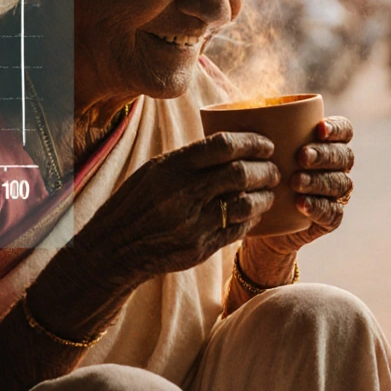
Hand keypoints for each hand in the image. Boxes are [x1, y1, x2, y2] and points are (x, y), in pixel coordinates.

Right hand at [74, 132, 280, 286]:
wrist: (115, 248)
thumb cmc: (135, 203)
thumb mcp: (153, 171)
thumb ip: (188, 159)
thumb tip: (228, 146)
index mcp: (171, 167)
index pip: (222, 145)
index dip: (252, 142)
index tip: (266, 145)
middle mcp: (183, 193)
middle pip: (240, 173)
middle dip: (265, 170)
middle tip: (274, 170)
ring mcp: (193, 223)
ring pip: (246, 204)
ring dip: (264, 196)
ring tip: (269, 192)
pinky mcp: (200, 248)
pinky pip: (237, 230)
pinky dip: (251, 219)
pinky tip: (254, 214)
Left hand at [249, 116, 353, 257]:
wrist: (259, 221)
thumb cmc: (258, 175)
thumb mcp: (255, 153)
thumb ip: (254, 132)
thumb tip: (230, 107)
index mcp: (325, 144)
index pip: (344, 130)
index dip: (337, 128)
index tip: (319, 129)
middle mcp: (336, 167)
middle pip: (344, 156)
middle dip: (325, 154)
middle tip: (301, 156)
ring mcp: (335, 193)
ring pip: (340, 183)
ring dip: (319, 181)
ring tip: (295, 182)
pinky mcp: (330, 219)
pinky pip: (333, 213)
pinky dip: (319, 208)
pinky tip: (301, 205)